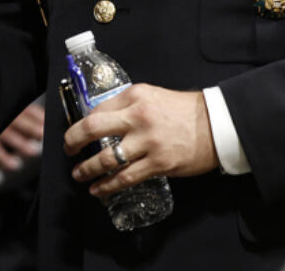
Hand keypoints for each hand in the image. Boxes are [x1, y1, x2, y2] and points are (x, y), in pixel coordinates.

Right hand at [0, 102, 43, 171]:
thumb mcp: (8, 112)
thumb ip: (24, 118)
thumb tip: (44, 127)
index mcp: (11, 105)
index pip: (29, 109)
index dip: (40, 117)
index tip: (50, 125)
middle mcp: (2, 113)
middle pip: (19, 119)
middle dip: (32, 127)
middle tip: (43, 134)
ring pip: (8, 134)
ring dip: (21, 143)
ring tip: (33, 151)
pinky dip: (4, 157)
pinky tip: (14, 165)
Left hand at [63, 85, 217, 197]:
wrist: (216, 124)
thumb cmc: (184, 110)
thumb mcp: (152, 95)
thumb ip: (128, 104)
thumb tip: (102, 118)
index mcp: (135, 96)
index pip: (97, 109)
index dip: (82, 123)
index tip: (77, 132)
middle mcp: (138, 117)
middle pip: (92, 129)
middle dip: (73, 141)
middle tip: (68, 150)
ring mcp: (147, 142)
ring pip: (106, 159)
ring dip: (87, 169)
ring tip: (79, 174)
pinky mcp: (158, 164)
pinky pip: (125, 178)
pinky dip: (107, 186)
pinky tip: (98, 190)